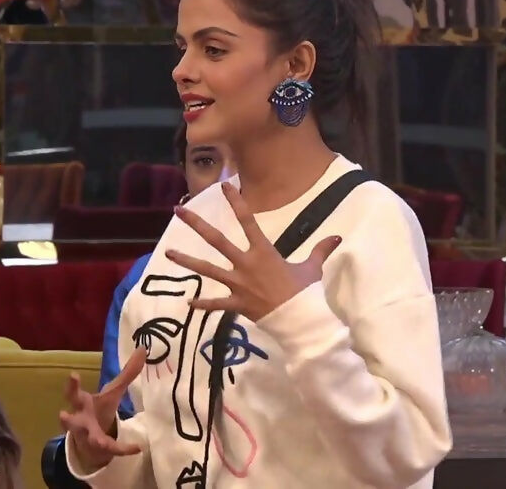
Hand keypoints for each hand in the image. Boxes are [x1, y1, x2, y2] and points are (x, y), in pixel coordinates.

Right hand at [59, 347, 145, 469]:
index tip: (72, 375)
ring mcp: (88, 436)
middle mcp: (80, 420)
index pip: (73, 393)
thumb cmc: (99, 410)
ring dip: (93, 440)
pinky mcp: (100, 448)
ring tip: (99, 442)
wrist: (94, 439)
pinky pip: (112, 449)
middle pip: (70, 420)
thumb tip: (142, 349)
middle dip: (66, 418)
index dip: (72, 385)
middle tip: (62, 414)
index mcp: (82, 403)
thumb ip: (128, 372)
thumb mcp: (113, 390)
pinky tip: (137, 447)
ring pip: (87, 439)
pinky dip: (124, 449)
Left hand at [166, 182, 342, 320]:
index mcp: (263, 251)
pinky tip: (189, 303)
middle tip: (178, 211)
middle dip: (196, 224)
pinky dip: (203, 305)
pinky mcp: (236, 304)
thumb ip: (321, 250)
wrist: (300, 320)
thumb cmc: (305, 291)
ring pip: (208, 269)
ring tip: (168, 253)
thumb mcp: (312, 268)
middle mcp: (246, 264)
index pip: (248, 220)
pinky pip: (216, 305)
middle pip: (217, 240)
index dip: (236, 201)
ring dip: (188, 261)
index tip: (225, 185)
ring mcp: (238, 284)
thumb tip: (337, 237)